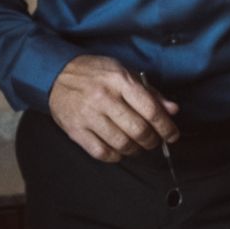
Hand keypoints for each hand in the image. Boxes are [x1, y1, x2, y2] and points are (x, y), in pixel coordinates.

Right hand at [47, 55, 178, 161]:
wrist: (57, 74)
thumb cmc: (95, 73)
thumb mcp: (123, 73)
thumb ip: (149, 92)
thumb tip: (172, 110)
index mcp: (120, 81)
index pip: (151, 110)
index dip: (166, 127)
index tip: (172, 135)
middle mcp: (104, 98)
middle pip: (138, 130)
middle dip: (152, 141)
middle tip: (153, 141)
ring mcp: (88, 115)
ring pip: (122, 144)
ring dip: (135, 150)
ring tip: (136, 146)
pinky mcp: (76, 129)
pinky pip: (101, 152)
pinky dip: (115, 156)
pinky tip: (118, 150)